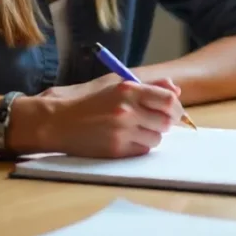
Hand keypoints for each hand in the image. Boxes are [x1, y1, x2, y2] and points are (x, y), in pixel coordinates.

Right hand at [20, 77, 182, 157]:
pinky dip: (140, 146)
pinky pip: (143, 150)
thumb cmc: (90, 102)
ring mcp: (122, 131)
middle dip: (166, 122)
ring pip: (157, 138)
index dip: (176, 107)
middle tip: (158, 122)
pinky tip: (128, 139)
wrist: (60, 122)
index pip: (168, 99)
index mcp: (128, 90)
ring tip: (137, 130)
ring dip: (153, 135)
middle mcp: (127, 110)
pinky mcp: (116, 150)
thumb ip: (149, 85)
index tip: (175, 110)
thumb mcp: (117, 86)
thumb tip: (175, 90)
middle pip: (167, 121)